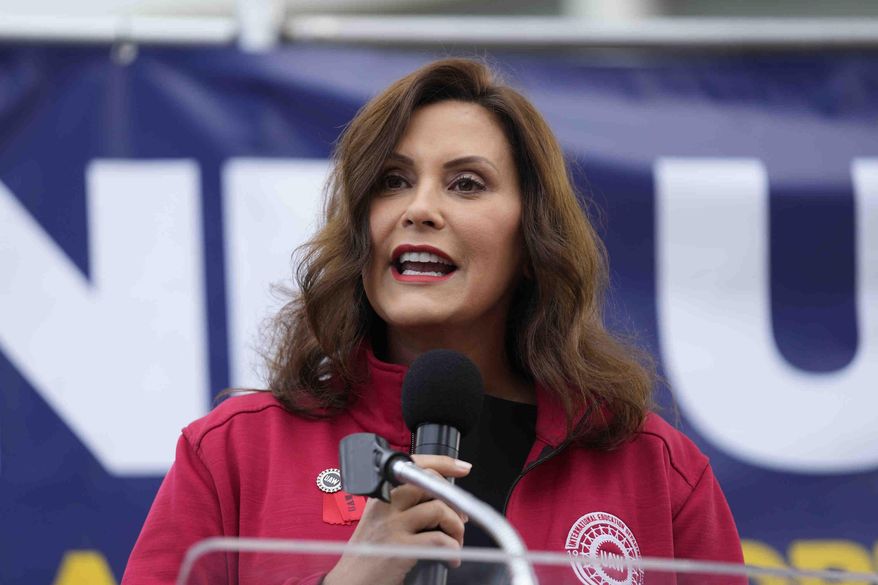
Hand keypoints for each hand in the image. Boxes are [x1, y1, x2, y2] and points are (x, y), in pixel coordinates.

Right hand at [322, 455, 471, 584]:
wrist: (350, 582)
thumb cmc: (367, 555)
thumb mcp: (379, 521)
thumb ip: (402, 506)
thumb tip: (440, 499)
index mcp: (381, 495)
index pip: (413, 465)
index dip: (442, 463)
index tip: (462, 467)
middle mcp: (385, 505)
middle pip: (429, 483)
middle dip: (455, 500)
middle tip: (461, 517)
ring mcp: (392, 526)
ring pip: (438, 509)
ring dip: (456, 526)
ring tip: (456, 541)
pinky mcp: (400, 549)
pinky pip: (438, 540)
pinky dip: (452, 549)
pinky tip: (451, 558)